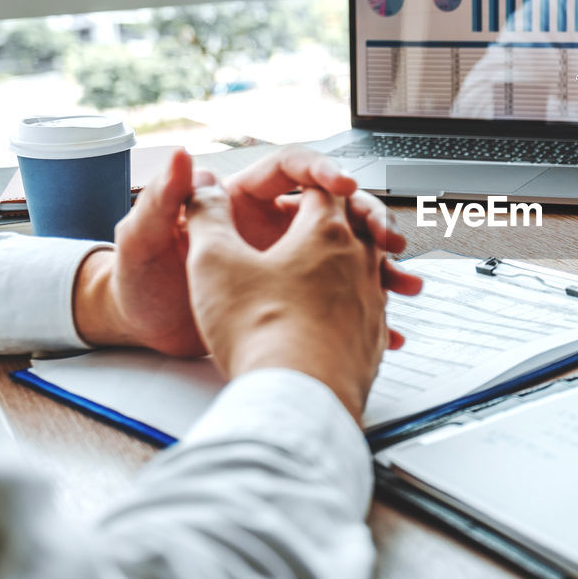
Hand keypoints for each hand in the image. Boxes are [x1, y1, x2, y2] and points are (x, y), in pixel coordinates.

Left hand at [73, 146, 421, 355]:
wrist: (142, 330)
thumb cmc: (138, 280)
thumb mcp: (144, 238)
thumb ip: (164, 199)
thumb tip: (184, 155)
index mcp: (242, 201)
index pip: (292, 171)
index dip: (323, 171)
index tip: (344, 185)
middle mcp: (270, 227)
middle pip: (334, 210)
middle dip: (368, 219)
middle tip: (386, 239)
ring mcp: (286, 262)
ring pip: (348, 254)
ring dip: (381, 266)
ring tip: (403, 283)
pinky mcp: (295, 298)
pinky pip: (341, 300)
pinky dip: (368, 313)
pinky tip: (389, 327)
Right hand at [183, 183, 391, 419]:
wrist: (300, 396)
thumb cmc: (261, 330)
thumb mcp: (213, 262)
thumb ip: (206, 217)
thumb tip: (202, 188)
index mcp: (324, 232)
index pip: (321, 189)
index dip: (305, 181)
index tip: (298, 185)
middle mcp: (358, 261)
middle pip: (357, 222)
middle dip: (340, 216)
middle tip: (327, 221)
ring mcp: (371, 301)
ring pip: (374, 265)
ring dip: (359, 257)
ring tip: (340, 258)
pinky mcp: (373, 338)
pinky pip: (375, 309)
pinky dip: (361, 302)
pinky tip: (347, 315)